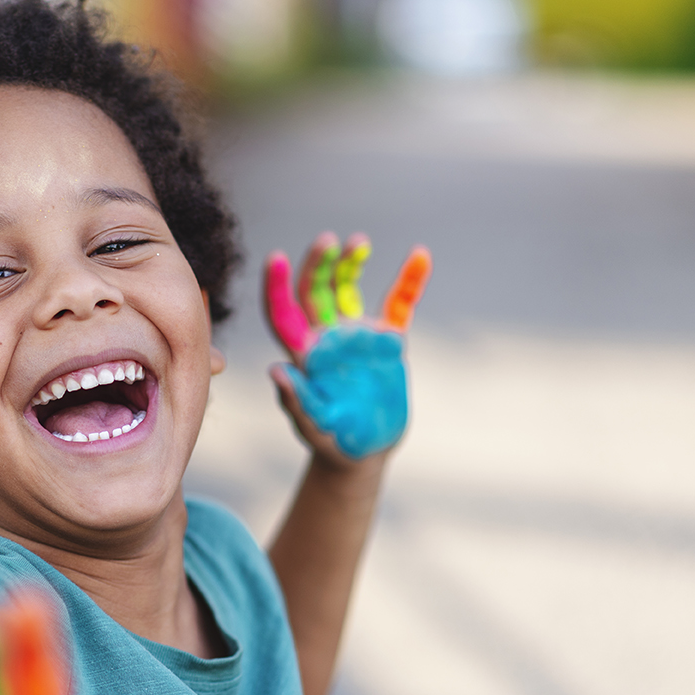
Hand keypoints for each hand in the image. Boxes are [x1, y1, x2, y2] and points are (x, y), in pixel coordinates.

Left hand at [264, 232, 430, 462]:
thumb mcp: (314, 426)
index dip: (276, 287)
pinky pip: (400, 304)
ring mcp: (356, 336)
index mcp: (304, 355)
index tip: (274, 258)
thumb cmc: (332, 443)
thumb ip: (297, 401)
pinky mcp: (387, 342)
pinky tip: (420, 256)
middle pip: (315, 290)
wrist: (364, 453)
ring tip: (359, 243)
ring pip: (348, 288)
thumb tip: (276, 370)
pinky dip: (410, 281)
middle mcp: (326, 338)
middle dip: (318, 264)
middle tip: (328, 241)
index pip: (283, 314)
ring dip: (351, 263)